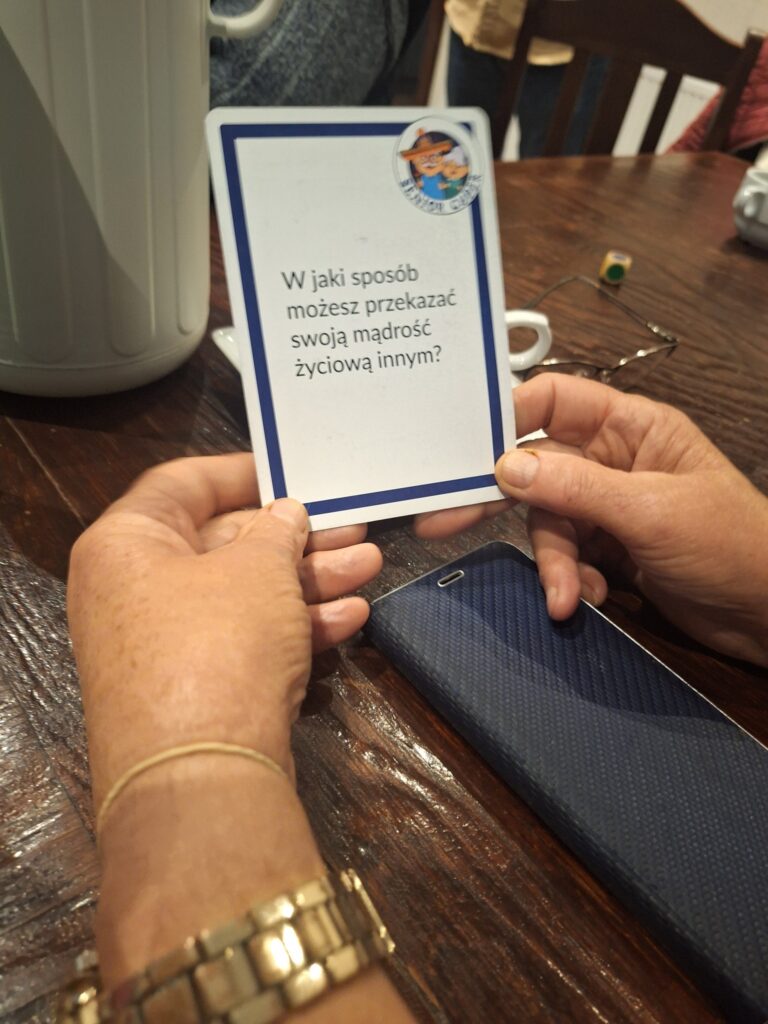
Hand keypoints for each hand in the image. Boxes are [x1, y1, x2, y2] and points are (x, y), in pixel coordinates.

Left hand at [67, 453, 381, 804]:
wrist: (199, 776)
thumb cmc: (217, 643)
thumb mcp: (258, 568)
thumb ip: (277, 530)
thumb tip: (284, 515)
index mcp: (126, 543)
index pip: (183, 483)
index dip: (242, 471)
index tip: (293, 467)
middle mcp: (134, 591)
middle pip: (223, 544)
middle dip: (296, 537)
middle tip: (352, 525)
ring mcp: (164, 646)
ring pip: (244, 596)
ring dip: (308, 582)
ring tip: (368, 566)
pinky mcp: (195, 690)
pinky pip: (245, 641)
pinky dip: (294, 627)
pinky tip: (349, 619)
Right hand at [415, 375, 767, 665]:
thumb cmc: (731, 545)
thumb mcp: (649, 511)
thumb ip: (575, 488)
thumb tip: (505, 467)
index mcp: (631, 427)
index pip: (555, 400)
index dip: (509, 417)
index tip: (466, 449)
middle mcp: (614, 459)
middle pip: (538, 467)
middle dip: (500, 499)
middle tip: (441, 521)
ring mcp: (609, 506)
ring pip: (549, 522)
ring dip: (554, 561)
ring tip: (567, 595)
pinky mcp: (609, 549)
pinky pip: (567, 554)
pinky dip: (570, 577)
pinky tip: (589, 598)